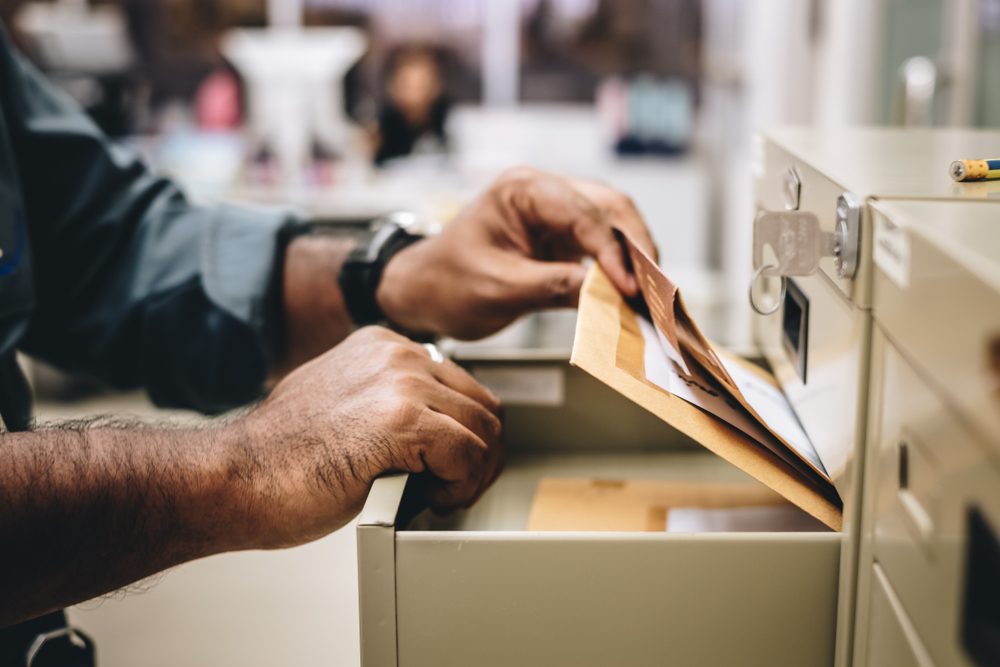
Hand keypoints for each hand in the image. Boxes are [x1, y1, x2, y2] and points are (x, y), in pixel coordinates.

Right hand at [237, 326, 503, 548]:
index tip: (452, 464)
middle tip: (457, 488)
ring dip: (472, 474)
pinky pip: (469, 456)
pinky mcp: (402, 422)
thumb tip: (428, 424)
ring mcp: (401, 384)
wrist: (236, 477)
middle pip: (482, 406)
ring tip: (441, 496)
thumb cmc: (280, 458)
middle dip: (480, 455)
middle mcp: (397, 355)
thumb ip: (384, 399)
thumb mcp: (340, 402)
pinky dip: (461, 487)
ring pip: (483, 431)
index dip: (466, 433)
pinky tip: (432, 500)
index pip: (461, 386)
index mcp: (383, 346)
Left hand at [376, 166, 658, 338]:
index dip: (614, 252)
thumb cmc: (448, 284)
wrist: (423, 292)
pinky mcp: (562, 237)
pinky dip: (622, 268)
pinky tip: (635, 293)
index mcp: (521, 190)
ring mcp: (555, 212)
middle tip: (658, 289)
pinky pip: (603, 246)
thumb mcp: (500, 289)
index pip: (583, 213)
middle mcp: (543, 191)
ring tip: (654, 294)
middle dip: (638, 247)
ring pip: (614, 223)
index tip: (632, 289)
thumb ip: (555, 287)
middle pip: (610, 207)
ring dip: (636, 257)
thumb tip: (611, 296)